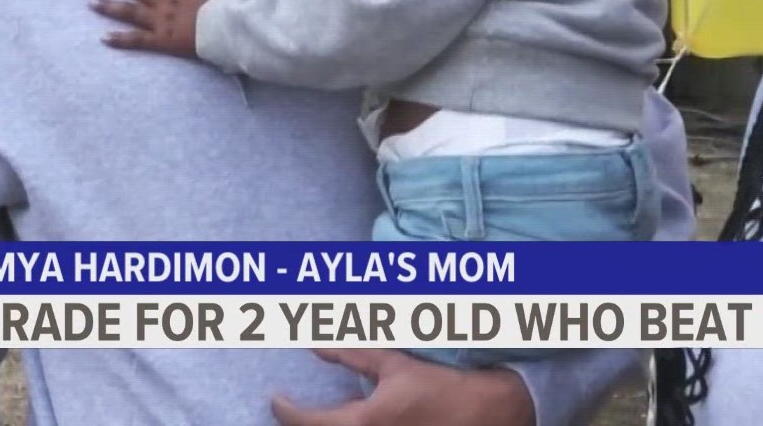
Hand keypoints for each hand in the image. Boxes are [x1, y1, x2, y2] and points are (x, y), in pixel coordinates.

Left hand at [89, 0, 231, 58]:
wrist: (225, 31)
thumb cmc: (224, 7)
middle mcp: (165, 2)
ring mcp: (160, 21)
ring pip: (131, 12)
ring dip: (110, 6)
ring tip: (92, 2)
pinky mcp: (160, 40)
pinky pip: (137, 40)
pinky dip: (121, 39)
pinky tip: (104, 38)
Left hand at [271, 348, 537, 425]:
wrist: (487, 413)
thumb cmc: (441, 386)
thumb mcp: (396, 365)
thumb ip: (353, 354)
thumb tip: (316, 343)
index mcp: (364, 422)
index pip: (307, 422)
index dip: (285, 410)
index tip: (275, 398)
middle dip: (301, 421)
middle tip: (290, 407)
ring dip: (327, 422)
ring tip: (317, 414)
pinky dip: (348, 424)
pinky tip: (354, 417)